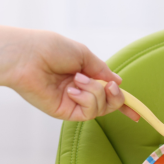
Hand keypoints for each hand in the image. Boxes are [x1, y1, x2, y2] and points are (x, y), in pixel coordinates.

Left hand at [0, 21, 139, 120]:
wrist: (28, 56)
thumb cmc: (51, 49)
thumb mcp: (83, 55)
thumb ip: (101, 70)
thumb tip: (117, 81)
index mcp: (84, 76)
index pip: (107, 92)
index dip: (122, 102)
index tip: (136, 113)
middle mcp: (80, 91)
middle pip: (109, 104)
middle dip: (115, 96)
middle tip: (109, 86)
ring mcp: (72, 102)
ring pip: (101, 108)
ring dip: (95, 92)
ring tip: (77, 80)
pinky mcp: (64, 111)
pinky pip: (87, 112)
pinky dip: (86, 99)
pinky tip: (72, 89)